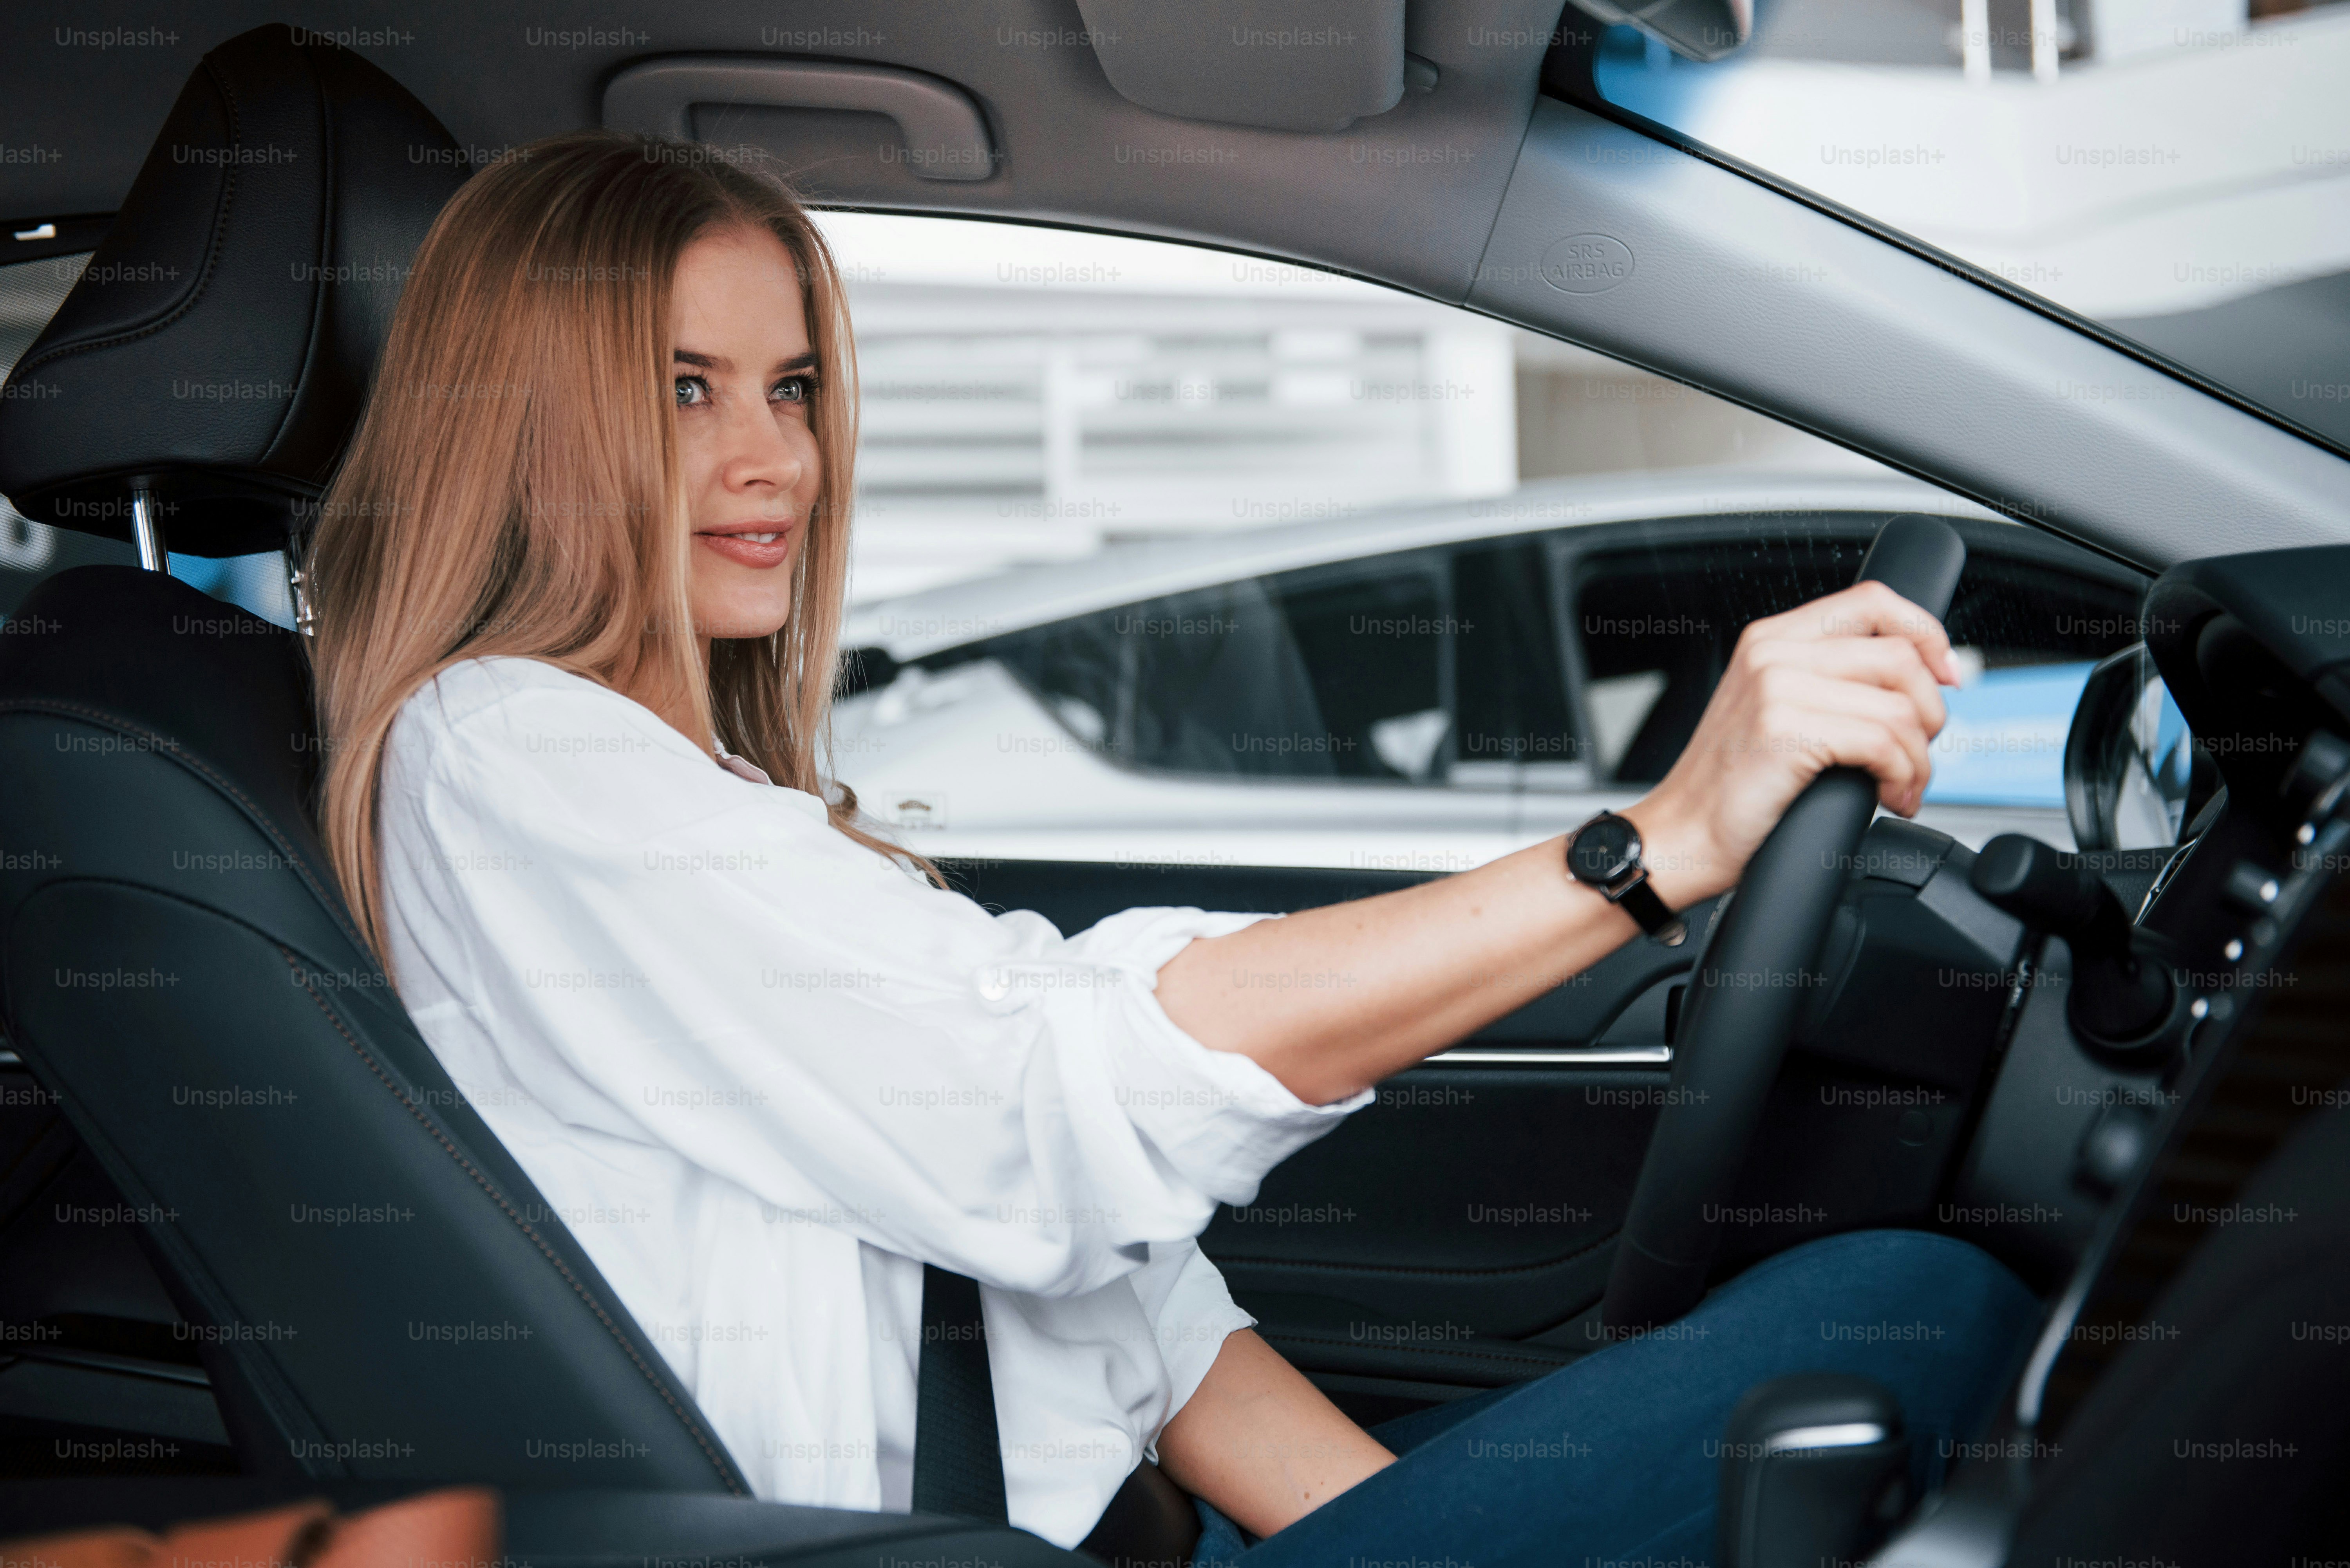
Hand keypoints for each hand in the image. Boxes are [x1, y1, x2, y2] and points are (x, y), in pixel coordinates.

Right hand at [1625, 580, 1961, 908]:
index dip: (1925, 634)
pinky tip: (1888, 797)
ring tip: (1903, 786)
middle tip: (1917, 752)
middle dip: (1930, 711)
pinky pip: (1882, 742)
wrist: (1680, 835)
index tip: (1946, 676)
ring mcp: (1775, 687)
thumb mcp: (1776, 711)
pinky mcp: (1784, 729)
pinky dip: (1902, 777)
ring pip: (1899, 705)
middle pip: (1899, 654)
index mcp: (1771, 639)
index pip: (1873, 601)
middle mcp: (1771, 652)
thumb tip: (1916, 680)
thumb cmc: (1730, 787)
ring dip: (1919, 757)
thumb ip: (1830, 682)